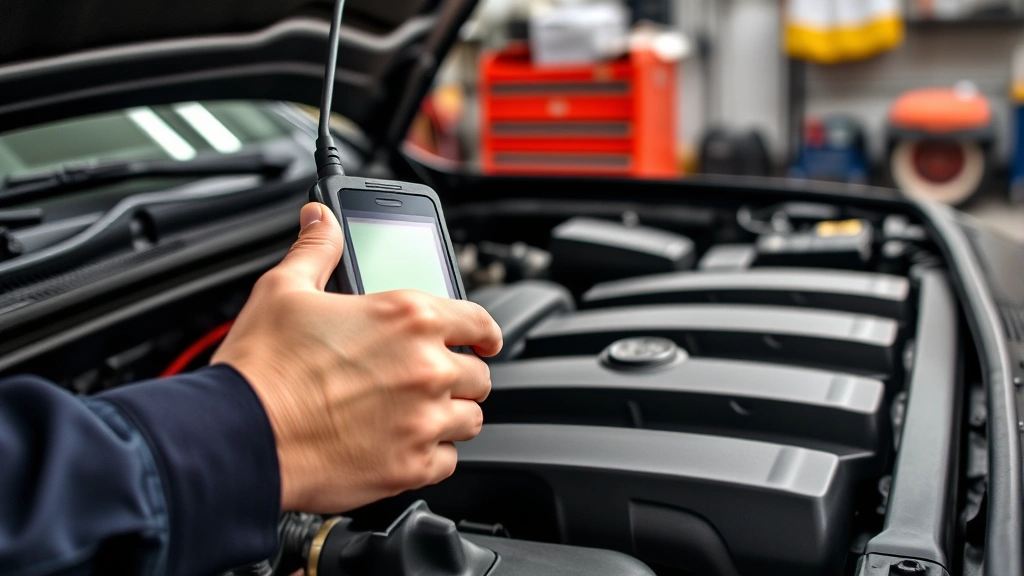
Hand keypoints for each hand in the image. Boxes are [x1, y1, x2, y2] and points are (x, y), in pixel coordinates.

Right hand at [212, 202, 501, 512]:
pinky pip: (448, 461)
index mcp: (409, 317)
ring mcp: (424, 420)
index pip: (479, 321)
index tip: (483, 340)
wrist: (239, 436)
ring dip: (450, 416)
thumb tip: (321, 220)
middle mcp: (427, 368)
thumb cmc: (262, 368)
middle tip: (429, 381)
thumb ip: (317, 249)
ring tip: (417, 414)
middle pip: (479, 375)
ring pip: (470, 420)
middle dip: (459, 376)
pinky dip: (431, 456)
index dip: (483, 331)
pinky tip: (403, 446)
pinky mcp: (411, 467)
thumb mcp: (285, 289)